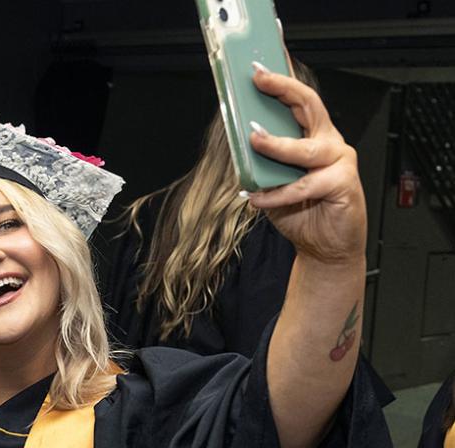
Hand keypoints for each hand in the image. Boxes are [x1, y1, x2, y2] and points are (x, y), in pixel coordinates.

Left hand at [247, 65, 366, 266]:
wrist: (324, 247)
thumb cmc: (300, 212)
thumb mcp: (272, 182)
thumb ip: (260, 162)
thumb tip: (236, 144)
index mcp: (313, 136)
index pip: (299, 101)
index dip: (282, 81)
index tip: (258, 68)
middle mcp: (329, 143)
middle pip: (309, 106)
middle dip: (283, 89)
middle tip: (258, 81)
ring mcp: (338, 162)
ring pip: (305, 148)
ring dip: (276, 144)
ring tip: (253, 141)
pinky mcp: (343, 185)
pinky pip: (304, 186)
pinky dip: (277, 194)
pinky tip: (257, 199)